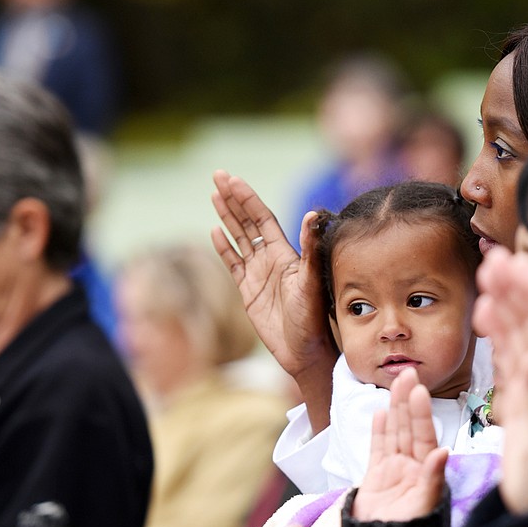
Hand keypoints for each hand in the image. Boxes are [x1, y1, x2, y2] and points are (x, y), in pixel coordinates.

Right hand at [210, 170, 337, 430]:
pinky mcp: (248, 291)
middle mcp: (270, 259)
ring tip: (214, 195)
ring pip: (239, 238)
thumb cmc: (312, 318)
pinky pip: (233, 263)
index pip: (261, 218)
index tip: (232, 179)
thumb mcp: (311, 280)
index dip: (247, 198)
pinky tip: (215, 231)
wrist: (304, 351)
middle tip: (218, 175)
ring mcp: (258, 274)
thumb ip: (311, 248)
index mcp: (284, 253)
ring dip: (227, 217)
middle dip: (233, 199)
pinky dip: (224, 247)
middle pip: (247, 222)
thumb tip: (313, 214)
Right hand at [352, 367, 448, 522]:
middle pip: (410, 428)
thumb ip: (432, 479)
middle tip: (408, 373)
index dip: (421, 413)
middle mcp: (413, 467)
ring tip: (396, 383)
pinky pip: (378, 449)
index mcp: (427, 472)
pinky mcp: (376, 478)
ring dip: (395, 408)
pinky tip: (380, 412)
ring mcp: (394, 470)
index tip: (420, 390)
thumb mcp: (423, 508)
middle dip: (409, 401)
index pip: (424, 436)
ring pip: (395, 433)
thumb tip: (442, 452)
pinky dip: (379, 431)